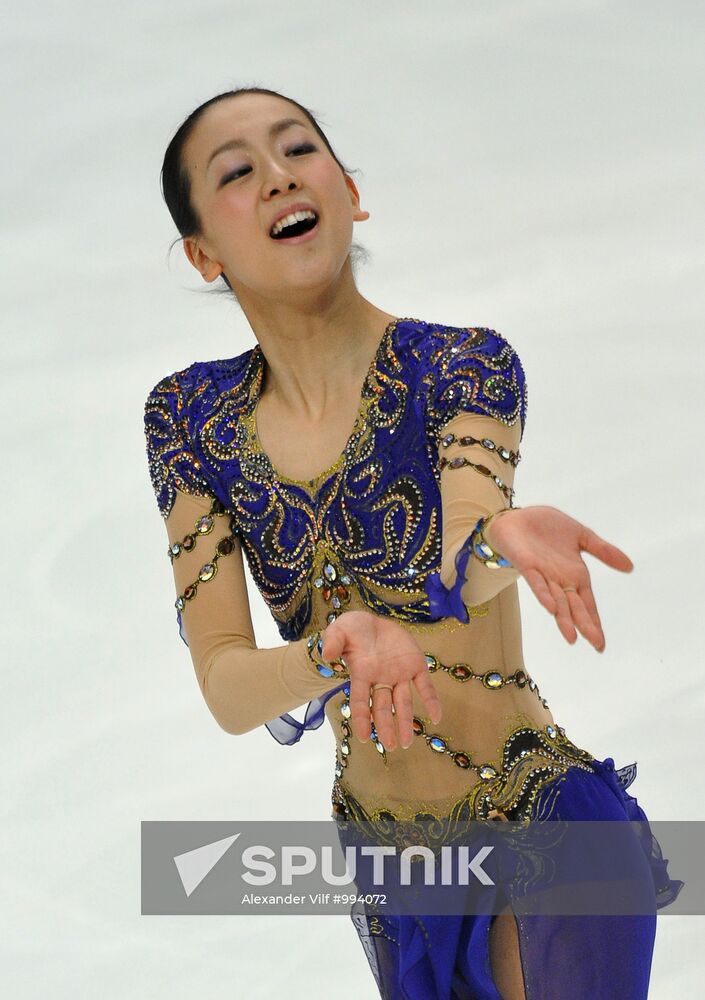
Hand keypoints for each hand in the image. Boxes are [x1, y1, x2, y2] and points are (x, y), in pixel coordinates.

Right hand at [321, 610, 441, 750]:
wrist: (373, 621)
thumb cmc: (353, 629)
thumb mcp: (340, 630)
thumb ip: (333, 641)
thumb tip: (327, 654)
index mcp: (361, 674)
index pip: (360, 701)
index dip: (362, 719)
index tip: (364, 738)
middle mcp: (381, 679)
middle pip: (383, 707)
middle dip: (386, 726)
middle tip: (390, 745)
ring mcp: (399, 674)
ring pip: (403, 702)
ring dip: (405, 721)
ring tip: (407, 742)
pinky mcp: (415, 665)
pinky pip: (425, 686)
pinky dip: (431, 700)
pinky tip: (436, 717)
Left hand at [486, 506, 633, 652]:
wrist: (519, 516)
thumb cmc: (547, 528)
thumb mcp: (582, 536)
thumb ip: (604, 551)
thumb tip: (630, 567)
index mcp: (575, 576)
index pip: (587, 604)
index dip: (594, 622)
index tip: (600, 644)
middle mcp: (560, 580)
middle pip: (574, 608)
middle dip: (585, 625)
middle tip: (596, 644)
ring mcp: (543, 575)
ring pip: (556, 601)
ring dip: (564, 619)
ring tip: (572, 638)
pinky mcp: (527, 565)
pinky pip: (536, 583)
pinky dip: (544, 595)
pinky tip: (551, 608)